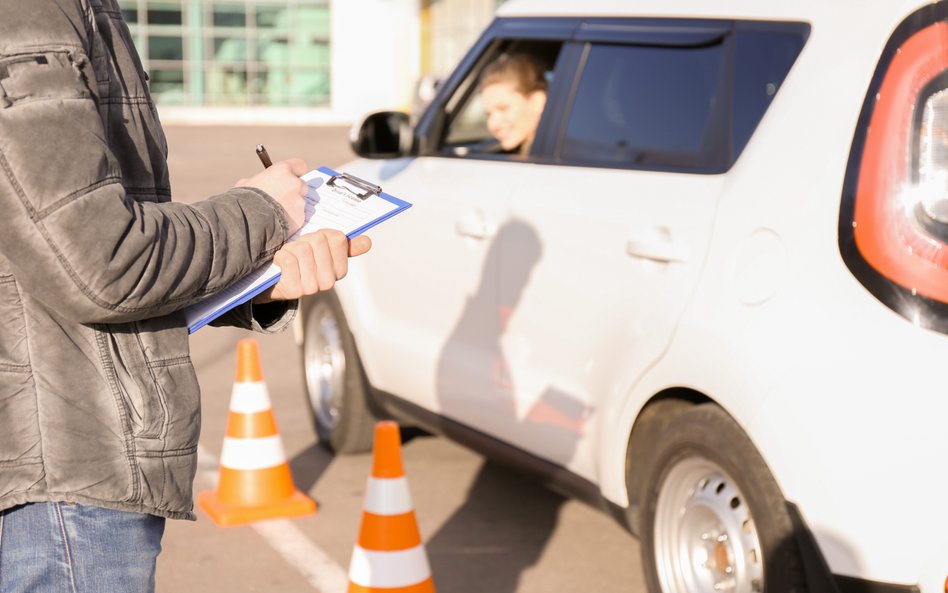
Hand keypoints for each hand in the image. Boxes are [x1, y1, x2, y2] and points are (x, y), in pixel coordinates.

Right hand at [235, 158, 309, 233]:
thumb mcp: (246, 184)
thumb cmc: (244, 200)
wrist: (249, 221)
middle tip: (282, 199)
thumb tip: (257, 183)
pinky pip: (298, 217)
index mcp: (282, 170)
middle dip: (294, 192)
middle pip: (301, 186)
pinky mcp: (301, 217)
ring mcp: (299, 201)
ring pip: (299, 203)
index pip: (299, 165)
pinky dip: (291, 220)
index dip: (296, 172)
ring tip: (275, 214)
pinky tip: (278, 222)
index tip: (293, 176)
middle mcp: (295, 183)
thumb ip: (259, 180)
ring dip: (291, 207)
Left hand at [252, 230, 371, 302]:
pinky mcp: (294, 290)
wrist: (274, 282)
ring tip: (289, 257)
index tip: (313, 243)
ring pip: (303, 249)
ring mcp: (312, 287)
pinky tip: (280, 263)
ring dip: (291, 248)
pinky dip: (281, 256)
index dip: (322, 235)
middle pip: (319, 241)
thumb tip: (367, 242)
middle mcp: (329, 281)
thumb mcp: (321, 249)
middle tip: (298, 251)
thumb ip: (345, 245)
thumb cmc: (299, 261)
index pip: (338, 239)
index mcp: (340, 270)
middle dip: (305, 240)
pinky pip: (289, 260)